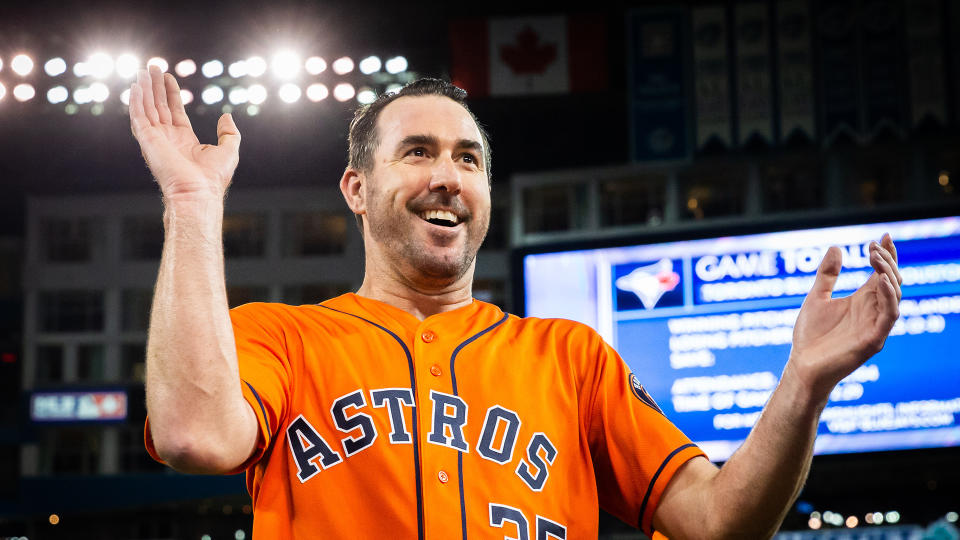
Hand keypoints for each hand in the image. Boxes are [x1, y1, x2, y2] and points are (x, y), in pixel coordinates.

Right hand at [129, 65, 239, 199]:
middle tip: (152, 66)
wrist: (199, 192)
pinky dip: (136, 102)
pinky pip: (138, 117)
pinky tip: (136, 87)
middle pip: (159, 106)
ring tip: (143, 70)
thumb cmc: (214, 178)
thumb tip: (226, 115)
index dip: (171, 93)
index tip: (168, 76)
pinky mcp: (147, 141)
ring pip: (147, 108)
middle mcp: (167, 139)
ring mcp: (156, 140)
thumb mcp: (229, 150)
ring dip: (144, 89)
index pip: (174, 111)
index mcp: (184, 140)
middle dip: (155, 86)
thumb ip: (229, 132)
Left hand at [787, 234, 902, 400]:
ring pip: (895, 296)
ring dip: (889, 275)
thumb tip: (837, 247)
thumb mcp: (817, 297)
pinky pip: (889, 316)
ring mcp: (875, 326)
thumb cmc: (810, 336)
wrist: (802, 366)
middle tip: (875, 246)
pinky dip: (889, 297)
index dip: (886, 255)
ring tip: (877, 258)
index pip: (882, 274)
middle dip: (887, 261)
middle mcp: (872, 311)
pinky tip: (882, 281)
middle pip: (892, 281)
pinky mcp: (874, 340)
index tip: (883, 236)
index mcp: (862, 301)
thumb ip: (828, 275)